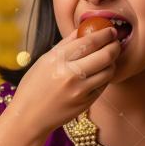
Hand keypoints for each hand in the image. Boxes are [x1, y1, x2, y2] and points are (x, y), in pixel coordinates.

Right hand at [4, 26, 120, 136]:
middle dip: (115, 46)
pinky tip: (100, 72)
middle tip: (115, 42)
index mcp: (57, 59)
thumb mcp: (45, 60)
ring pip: (108, 71)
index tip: (110, 30)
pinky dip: (105, 76)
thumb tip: (84, 28)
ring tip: (108, 58)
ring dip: (112, 62)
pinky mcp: (86, 103)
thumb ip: (66, 44)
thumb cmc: (34, 86)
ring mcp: (80, 91)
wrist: (29, 117)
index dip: (104, 34)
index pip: (89, 41)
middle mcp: (70, 74)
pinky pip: (103, 85)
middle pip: (105, 55)